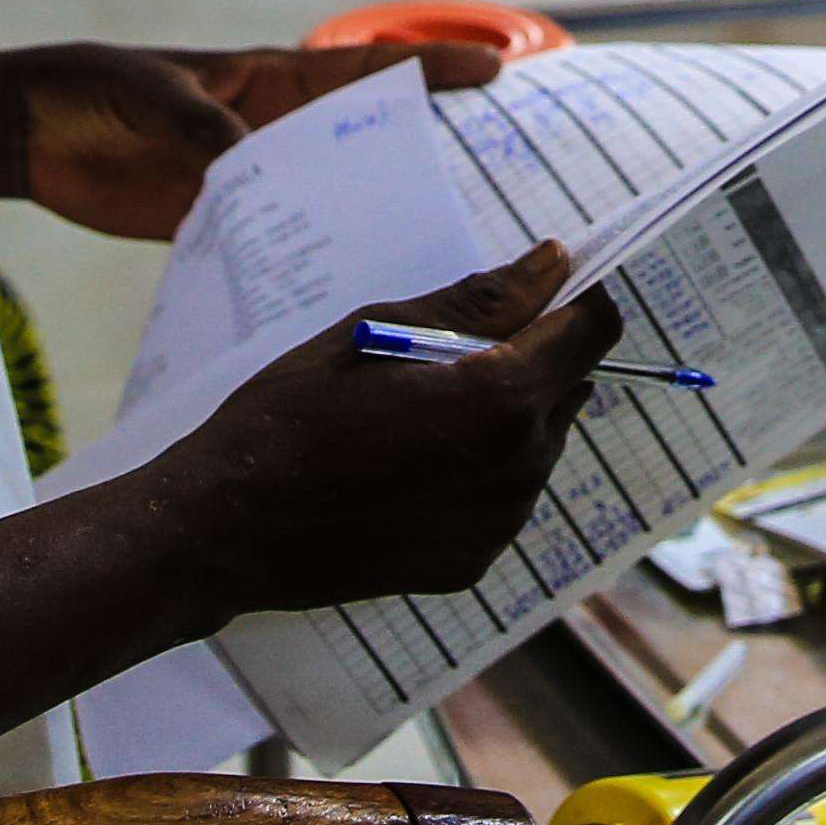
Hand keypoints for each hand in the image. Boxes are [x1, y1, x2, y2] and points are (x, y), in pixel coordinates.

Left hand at [0, 38, 505, 240]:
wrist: (24, 134)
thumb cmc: (89, 88)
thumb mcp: (148, 93)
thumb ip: (201, 123)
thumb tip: (249, 156)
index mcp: (266, 81)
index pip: (362, 70)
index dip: (427, 66)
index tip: (497, 68)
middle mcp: (270, 131)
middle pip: (362, 142)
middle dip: (425, 155)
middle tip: (501, 180)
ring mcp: (245, 181)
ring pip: (326, 200)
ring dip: (370, 219)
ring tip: (438, 252)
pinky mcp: (211, 227)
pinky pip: (271, 248)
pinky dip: (302, 268)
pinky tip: (341, 298)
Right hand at [149, 244, 621, 616]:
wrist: (230, 528)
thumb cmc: (292, 414)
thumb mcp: (378, 331)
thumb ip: (481, 301)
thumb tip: (554, 264)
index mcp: (502, 396)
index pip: (594, 330)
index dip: (574, 300)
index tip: (537, 292)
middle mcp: (520, 465)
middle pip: (567, 388)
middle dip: (528, 360)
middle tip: (442, 357)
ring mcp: (501, 522)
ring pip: (537, 444)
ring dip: (502, 419)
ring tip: (412, 418)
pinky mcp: (475, 560)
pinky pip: (502, 496)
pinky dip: (475, 473)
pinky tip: (406, 471)